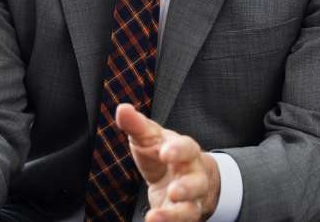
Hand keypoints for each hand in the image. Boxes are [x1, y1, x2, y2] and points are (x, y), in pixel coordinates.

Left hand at [115, 104, 220, 221]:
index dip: (178, 151)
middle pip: (197, 183)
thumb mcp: (150, 137)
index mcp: (186, 152)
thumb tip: (122, 108)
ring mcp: (190, 200)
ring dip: (175, 216)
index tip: (165, 153)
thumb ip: (137, 125)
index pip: (188, 148)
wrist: (180, 176)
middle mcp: (193, 176)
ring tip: (155, 217)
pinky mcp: (181, 216)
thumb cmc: (163, 152)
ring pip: (190, 210)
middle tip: (174, 191)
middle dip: (187, 188)